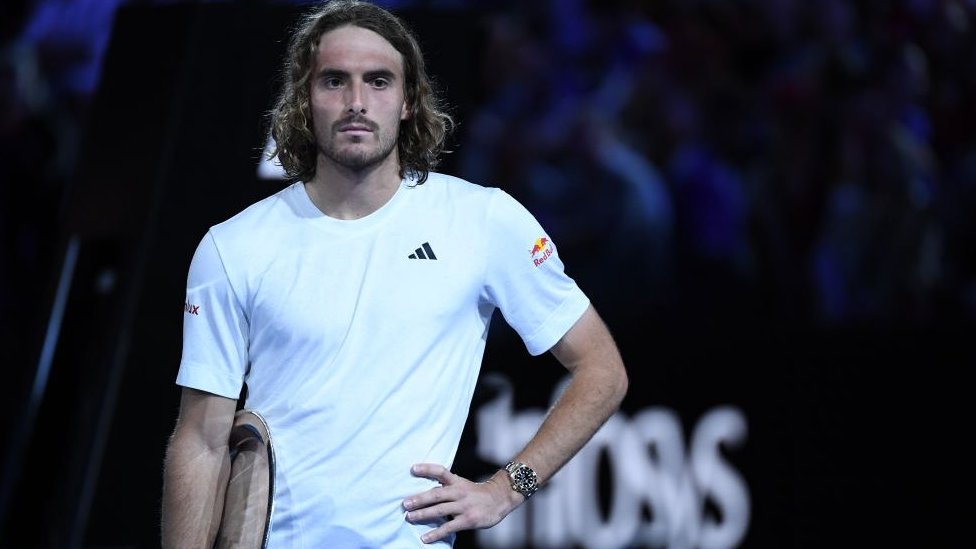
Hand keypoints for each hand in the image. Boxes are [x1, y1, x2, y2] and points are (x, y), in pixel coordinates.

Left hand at [403, 463, 521, 543]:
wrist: (500, 499)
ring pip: (439, 510)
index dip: (427, 469)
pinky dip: (435, 534)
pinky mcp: (467, 520)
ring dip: (423, 514)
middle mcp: (459, 492)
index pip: (440, 471)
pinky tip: (425, 538)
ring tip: (410, 517)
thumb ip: (447, 487)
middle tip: (405, 503)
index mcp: (457, 482)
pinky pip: (448, 527)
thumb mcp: (463, 484)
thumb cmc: (477, 493)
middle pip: (436, 494)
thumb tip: (426, 492)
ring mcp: (463, 507)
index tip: (413, 469)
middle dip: (419, 499)